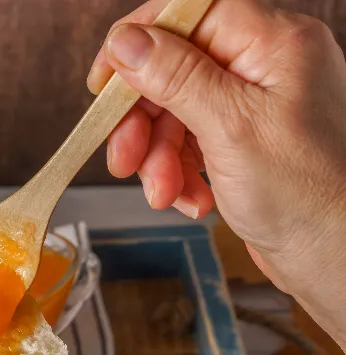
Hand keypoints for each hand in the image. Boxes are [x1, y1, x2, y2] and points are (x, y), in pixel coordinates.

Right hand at [89, 0, 345, 345]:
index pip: (189, 14)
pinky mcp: (242, 140)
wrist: (334, 258)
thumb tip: (127, 41)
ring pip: (174, 111)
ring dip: (157, 156)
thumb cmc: (307, 196)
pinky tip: (190, 199)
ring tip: (162, 192)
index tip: (104, 81)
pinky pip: (189, 141)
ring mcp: (252, 104)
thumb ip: (175, 77)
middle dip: (143, 121)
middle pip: (173, 69)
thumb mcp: (230, 128)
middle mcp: (264, 66)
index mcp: (274, 43)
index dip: (139, 42)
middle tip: (124, 158)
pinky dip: (178, 171)